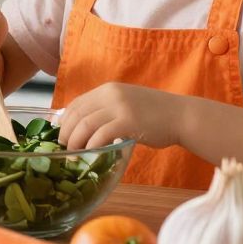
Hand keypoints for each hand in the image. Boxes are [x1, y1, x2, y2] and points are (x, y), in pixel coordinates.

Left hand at [57, 82, 185, 150]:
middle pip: (77, 114)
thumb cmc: (155, 115)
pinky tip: (90, 154)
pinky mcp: (128, 121)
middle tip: (64, 148)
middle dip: (65, 133)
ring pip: (85, 125)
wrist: (182, 116)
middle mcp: (111, 94)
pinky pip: (101, 135)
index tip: (60, 135)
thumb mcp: (127, 103)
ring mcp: (120, 107)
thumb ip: (107, 110)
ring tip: (73, 155)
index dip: (63, 120)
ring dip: (75, 142)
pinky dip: (91, 146)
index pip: (76, 103)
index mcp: (108, 89)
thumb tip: (84, 126)